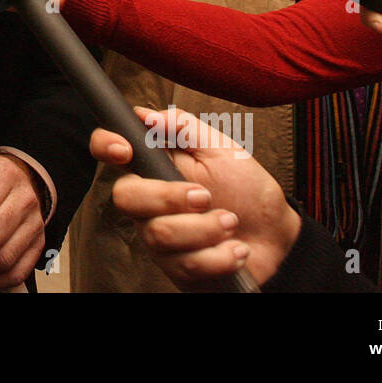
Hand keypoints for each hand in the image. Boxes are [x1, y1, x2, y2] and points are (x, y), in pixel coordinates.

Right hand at [91, 106, 300, 289]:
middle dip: (170, 197)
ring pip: (158, 234)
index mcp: (154, 167)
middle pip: (125, 197)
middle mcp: (148, 203)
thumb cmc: (246, 188)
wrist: (276, 235)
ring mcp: (159, 238)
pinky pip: (183, 266)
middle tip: (206, 197)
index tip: (126, 149)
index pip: (108, 150)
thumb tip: (146, 113)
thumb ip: (184, 128)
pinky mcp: (176, 269)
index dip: (105, 145)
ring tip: (232, 223)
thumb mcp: (221, 149)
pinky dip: (218, 257)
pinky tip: (236, 250)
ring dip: (205, 229)